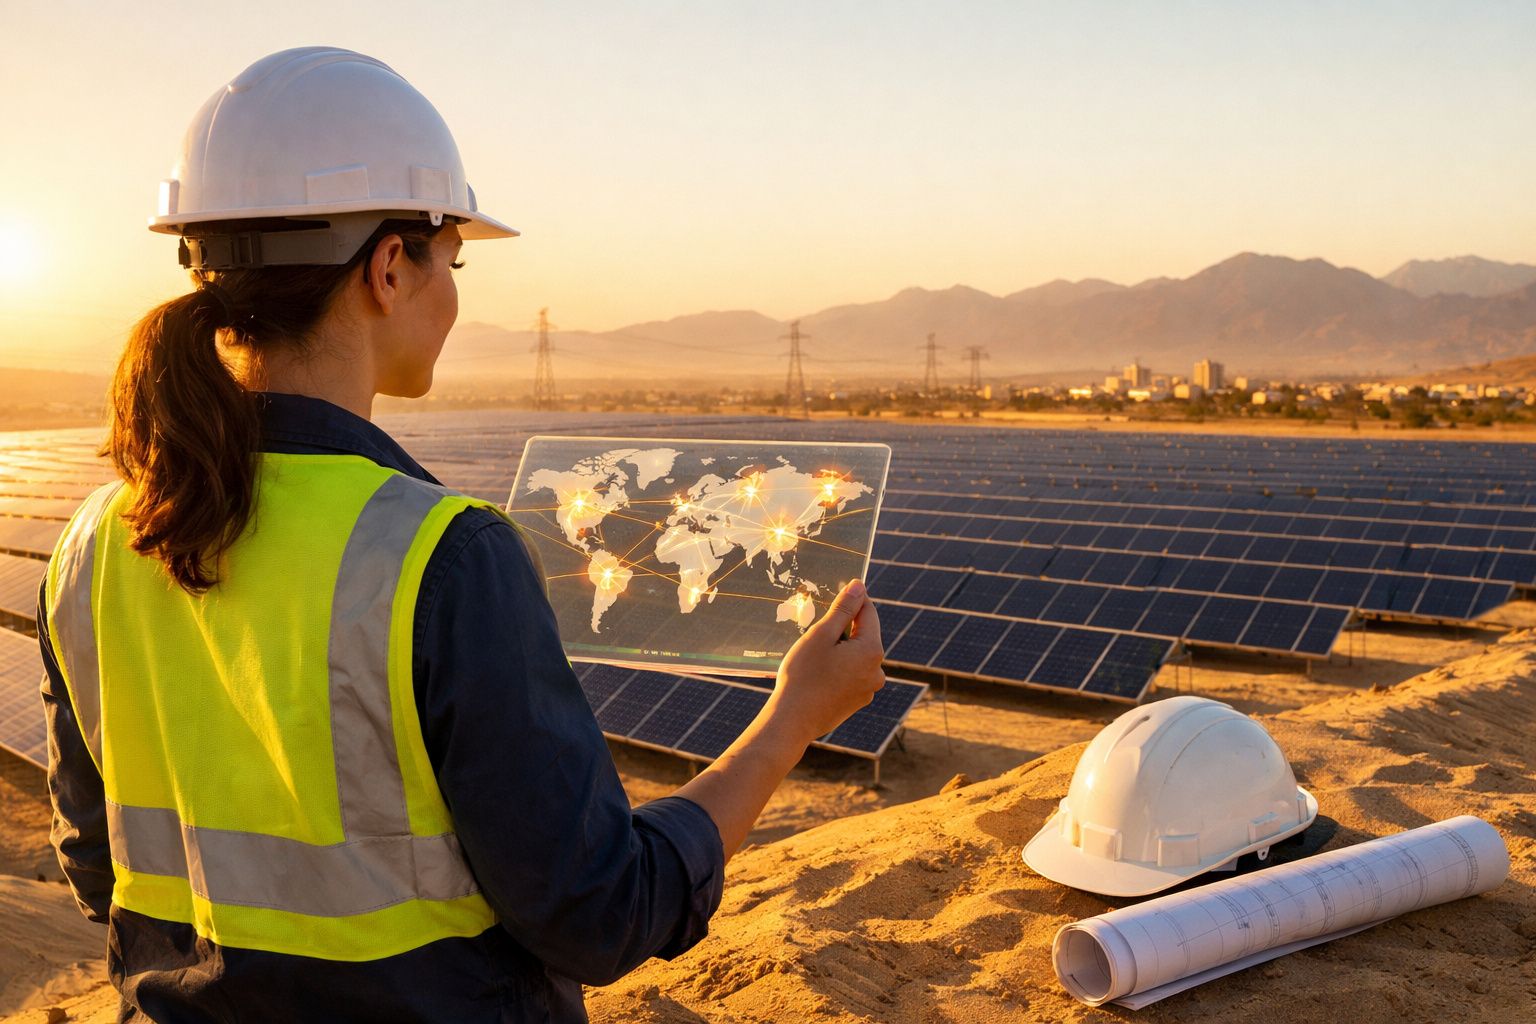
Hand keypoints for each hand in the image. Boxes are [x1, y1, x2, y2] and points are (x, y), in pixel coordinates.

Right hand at [769, 580, 885, 743]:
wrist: (793, 721)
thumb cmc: (804, 675)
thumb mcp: (821, 635)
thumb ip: (843, 609)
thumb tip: (859, 586)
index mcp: (871, 650)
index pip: (868, 612)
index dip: (851, 601)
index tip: (833, 595)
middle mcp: (877, 671)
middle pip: (863, 636)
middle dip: (843, 628)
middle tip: (816, 629)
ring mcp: (868, 689)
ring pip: (856, 657)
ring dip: (840, 649)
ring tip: (813, 654)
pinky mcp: (856, 702)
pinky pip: (851, 676)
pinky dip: (838, 669)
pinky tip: (816, 673)